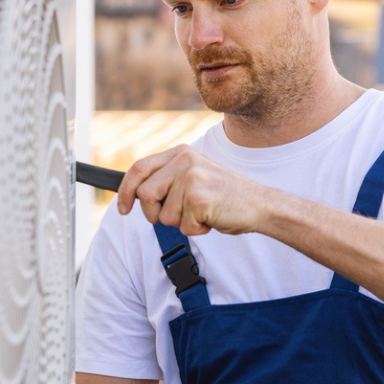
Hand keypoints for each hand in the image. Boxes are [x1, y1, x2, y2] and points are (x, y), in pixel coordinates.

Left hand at [116, 145, 271, 235]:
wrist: (260, 204)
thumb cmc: (224, 196)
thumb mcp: (193, 176)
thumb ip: (168, 179)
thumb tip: (134, 194)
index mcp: (180, 153)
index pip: (139, 168)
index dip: (125, 191)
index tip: (123, 209)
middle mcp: (184, 161)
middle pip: (145, 195)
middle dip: (155, 214)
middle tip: (179, 216)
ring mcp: (191, 177)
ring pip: (163, 215)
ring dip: (181, 223)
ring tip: (202, 213)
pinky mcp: (199, 197)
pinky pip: (183, 226)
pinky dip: (196, 230)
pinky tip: (211, 218)